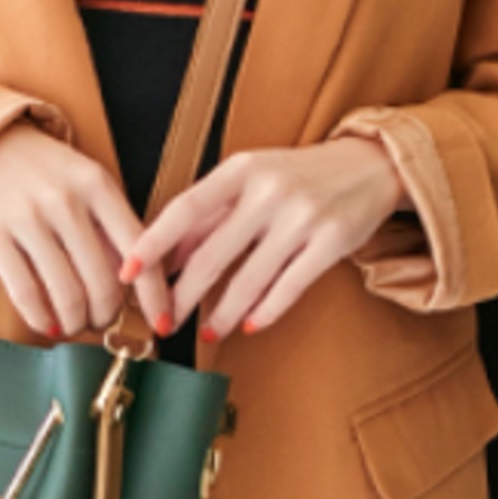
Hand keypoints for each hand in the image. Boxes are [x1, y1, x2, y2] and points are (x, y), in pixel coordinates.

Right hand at [0, 119, 168, 338]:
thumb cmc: (43, 174)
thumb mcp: (86, 183)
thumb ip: (110, 225)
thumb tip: (133, 284)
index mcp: (97, 185)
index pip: (139, 250)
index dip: (154, 295)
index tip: (162, 322)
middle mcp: (65, 200)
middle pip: (102, 282)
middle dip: (106, 315)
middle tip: (100, 322)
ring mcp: (27, 217)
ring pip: (66, 294)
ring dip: (75, 322)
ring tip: (73, 325)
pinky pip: (26, 293)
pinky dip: (41, 320)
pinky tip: (47, 325)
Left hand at [117, 137, 411, 341]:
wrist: (370, 164)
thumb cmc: (294, 177)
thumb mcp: (248, 181)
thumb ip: (207, 216)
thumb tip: (160, 259)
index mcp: (240, 169)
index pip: (184, 210)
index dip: (152, 244)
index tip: (127, 274)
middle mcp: (269, 190)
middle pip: (212, 256)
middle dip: (182, 297)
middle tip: (163, 323)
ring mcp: (302, 216)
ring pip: (248, 280)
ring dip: (221, 315)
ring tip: (205, 333)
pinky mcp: (332, 242)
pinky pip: (287, 289)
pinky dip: (263, 312)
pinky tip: (248, 326)